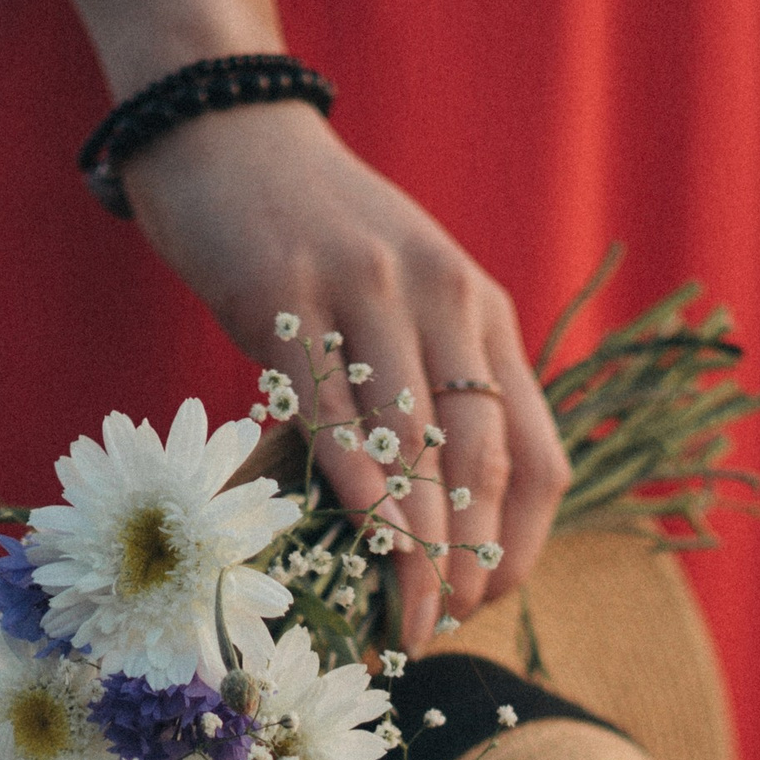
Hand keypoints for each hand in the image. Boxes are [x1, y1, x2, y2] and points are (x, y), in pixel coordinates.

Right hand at [122, 101, 569, 654]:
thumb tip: (434, 531)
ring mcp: (364, 289)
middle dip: (461, 558)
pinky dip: (349, 469)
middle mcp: (441, 296)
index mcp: (481, 312)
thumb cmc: (316, 243)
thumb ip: (427, 395)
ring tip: (398, 610)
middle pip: (475, 457)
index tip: (483, 602)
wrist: (228, 133)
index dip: (516, 541)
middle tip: (435, 626)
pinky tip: (357, 529)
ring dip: (409, 539)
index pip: (531, 452)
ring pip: (407, 437)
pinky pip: (327, 398)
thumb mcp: (402, 307)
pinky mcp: (286, 292)